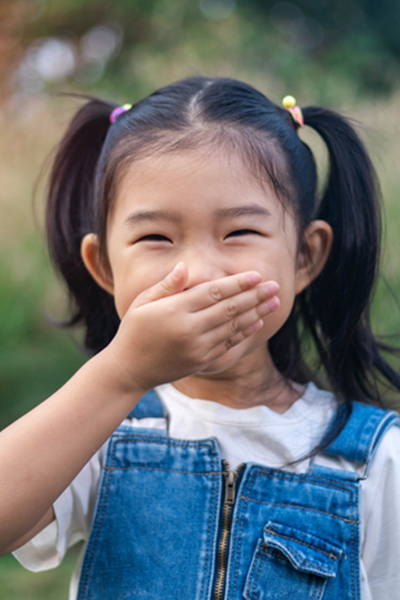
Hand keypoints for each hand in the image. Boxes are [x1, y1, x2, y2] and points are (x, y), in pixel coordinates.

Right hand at [106, 262, 279, 392]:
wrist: (130, 370)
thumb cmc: (134, 330)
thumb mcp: (142, 302)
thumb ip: (167, 286)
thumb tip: (185, 267)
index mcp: (175, 311)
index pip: (212, 293)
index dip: (236, 283)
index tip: (256, 275)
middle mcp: (190, 330)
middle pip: (229, 309)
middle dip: (254, 296)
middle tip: (275, 286)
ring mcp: (198, 348)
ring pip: (233, 326)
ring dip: (256, 312)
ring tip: (274, 302)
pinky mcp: (202, 361)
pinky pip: (229, 343)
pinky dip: (245, 332)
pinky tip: (258, 321)